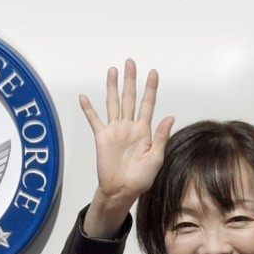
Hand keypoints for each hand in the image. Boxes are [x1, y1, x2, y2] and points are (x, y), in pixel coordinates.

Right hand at [79, 59, 173, 237]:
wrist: (122, 190)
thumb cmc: (140, 178)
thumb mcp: (156, 158)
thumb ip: (161, 136)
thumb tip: (170, 116)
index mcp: (144, 130)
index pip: (148, 104)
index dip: (151, 88)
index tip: (153, 72)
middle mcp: (129, 127)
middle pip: (130, 98)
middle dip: (130, 80)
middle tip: (130, 63)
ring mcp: (115, 130)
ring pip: (113, 103)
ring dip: (112, 87)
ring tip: (112, 71)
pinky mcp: (102, 137)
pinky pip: (94, 120)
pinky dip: (88, 109)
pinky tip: (83, 97)